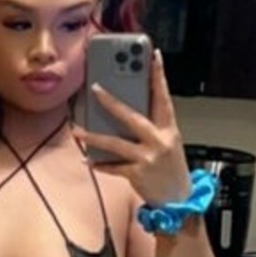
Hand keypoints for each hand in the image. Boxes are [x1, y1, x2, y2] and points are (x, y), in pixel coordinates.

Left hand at [71, 49, 191, 204]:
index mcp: (169, 128)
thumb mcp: (167, 143)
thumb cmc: (170, 168)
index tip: (154, 55)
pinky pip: (114, 167)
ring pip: (115, 143)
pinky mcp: (138, 174)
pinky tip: (87, 161)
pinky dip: (100, 165)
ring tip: (77, 130)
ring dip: (93, 137)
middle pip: (132, 116)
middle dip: (112, 102)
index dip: (159, 76)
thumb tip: (122, 112)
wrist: (179, 201)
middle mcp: (160, 140)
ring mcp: (148, 158)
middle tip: (94, 88)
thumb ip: (150, 127)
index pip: (164, 97)